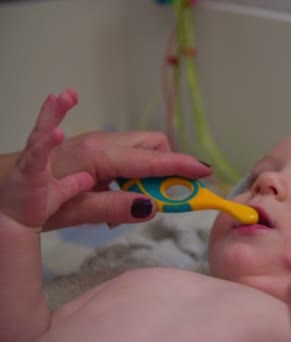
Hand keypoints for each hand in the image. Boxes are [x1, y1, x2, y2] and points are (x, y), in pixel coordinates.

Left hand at [6, 90, 211, 229]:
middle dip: (167, 166)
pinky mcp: (96, 148)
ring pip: (142, 149)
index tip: (206, 172)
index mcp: (101, 156)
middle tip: (163, 196)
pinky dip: (134, 173)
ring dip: (149, 173)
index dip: (182, 166)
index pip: (153, 160)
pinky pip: (128, 156)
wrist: (6, 182)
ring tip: (132, 202)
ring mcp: (100, 142)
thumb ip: (115, 207)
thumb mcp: (75, 210)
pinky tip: (117, 195)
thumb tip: (152, 207)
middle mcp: (105, 142)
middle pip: (154, 145)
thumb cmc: (34, 198)